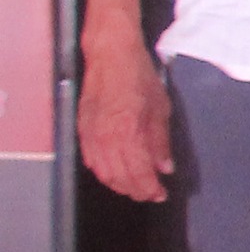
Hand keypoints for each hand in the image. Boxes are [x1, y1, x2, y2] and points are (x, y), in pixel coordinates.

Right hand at [79, 32, 175, 203]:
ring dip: (120, 185)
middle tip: (151, 194)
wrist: (111, 57)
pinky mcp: (81, 130)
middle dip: (136, 191)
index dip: (150, 189)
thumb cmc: (139, 77)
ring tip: (136, 187)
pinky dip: (103, 172)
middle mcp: (106, 138)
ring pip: (103, 173)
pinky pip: (90, 160)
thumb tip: (165, 167)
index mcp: (129, 132)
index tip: (161, 194)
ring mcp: (90, 135)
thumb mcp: (160, 108)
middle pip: (119, 178)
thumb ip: (160, 142)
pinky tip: (114, 173)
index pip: (138, 174)